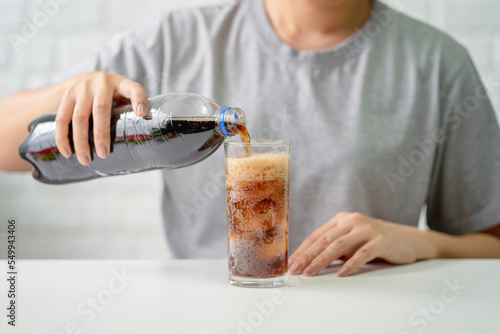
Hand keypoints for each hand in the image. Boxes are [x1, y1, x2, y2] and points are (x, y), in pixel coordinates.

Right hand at [55, 71, 147, 164]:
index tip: (141, 114)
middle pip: (101, 108)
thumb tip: (144, 138)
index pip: (135, 90)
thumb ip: (133, 110)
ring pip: (79, 116)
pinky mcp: (67, 95)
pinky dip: (63, 137)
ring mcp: (82, 87)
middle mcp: (101, 82)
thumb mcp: (125, 95)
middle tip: (103, 154)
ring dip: (80, 141)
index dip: (139, 100)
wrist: (86, 79)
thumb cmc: (112, 94)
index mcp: (122, 83)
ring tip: (85, 160)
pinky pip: (62, 118)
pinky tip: (67, 152)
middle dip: (101, 134)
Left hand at [288, 212, 436, 276]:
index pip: (317, 235)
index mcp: (342, 219)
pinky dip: (350, 264)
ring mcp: (367, 229)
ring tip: (311, 272)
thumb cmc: (375, 241)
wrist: (408, 239)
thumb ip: (334, 247)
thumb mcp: (351, 241)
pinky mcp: (380, 240)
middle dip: (307, 256)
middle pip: (325, 240)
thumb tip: (309, 261)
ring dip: (322, 260)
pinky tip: (341, 273)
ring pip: (339, 246)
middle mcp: (352, 221)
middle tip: (295, 269)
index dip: (302, 250)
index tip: (290, 263)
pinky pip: (362, 253)